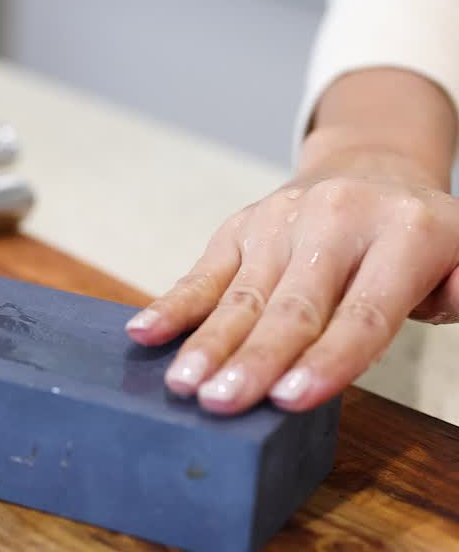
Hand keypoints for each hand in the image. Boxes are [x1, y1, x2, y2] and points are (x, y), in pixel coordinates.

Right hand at [126, 146, 458, 414]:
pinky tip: (145, 332)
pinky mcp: (239, 227)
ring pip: (242, 295)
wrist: (367, 170)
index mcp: (406, 234)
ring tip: (185, 384)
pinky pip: (203, 272)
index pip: (363, 312)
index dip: (328, 359)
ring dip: (208, 343)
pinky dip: (173, 305)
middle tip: (223, 403)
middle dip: (255, 359)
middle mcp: (337, 220)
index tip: (292, 398)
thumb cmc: (413, 238)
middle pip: (292, 307)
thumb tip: (447, 301)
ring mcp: (280, 221)